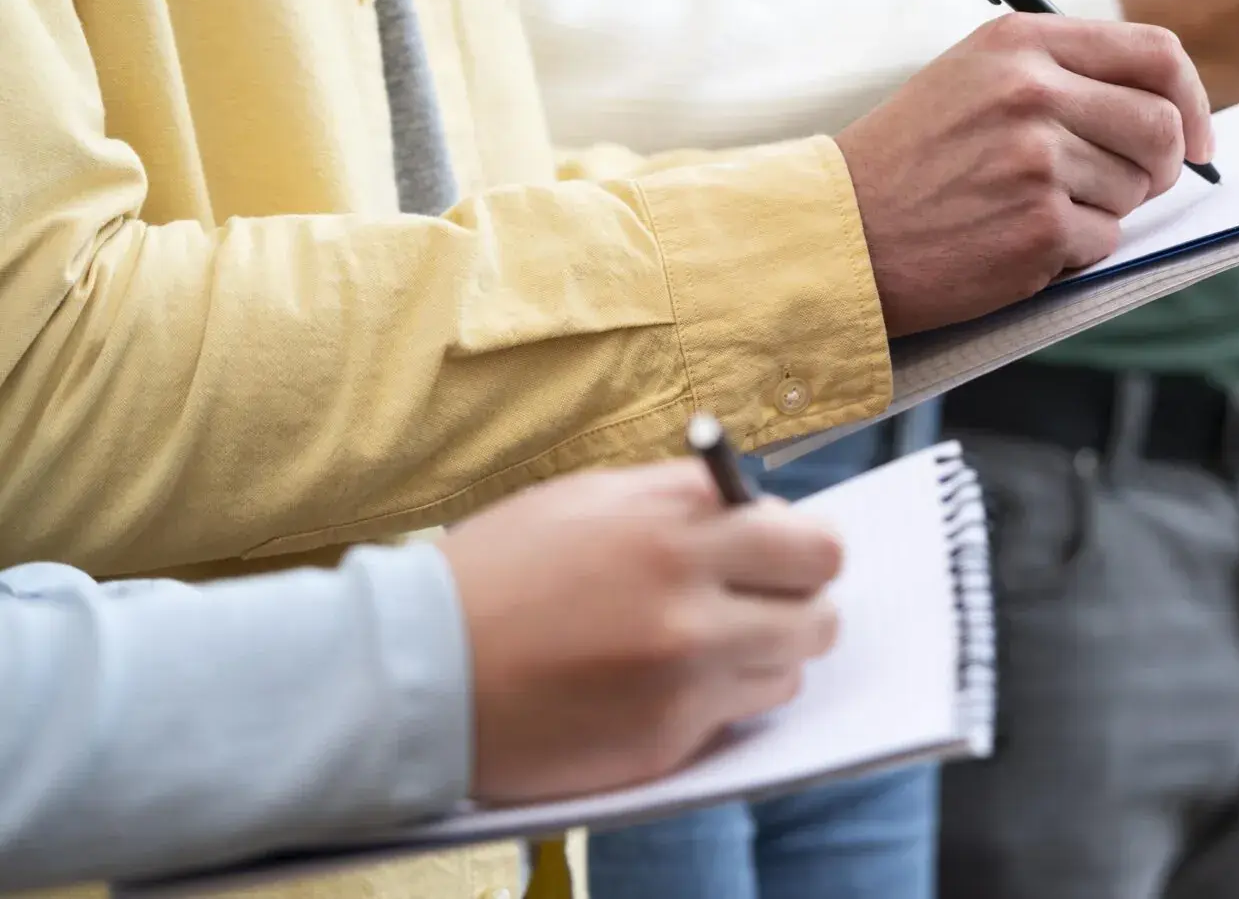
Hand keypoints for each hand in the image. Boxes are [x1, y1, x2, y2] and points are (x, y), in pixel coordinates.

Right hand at [438, 461, 842, 803]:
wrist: (414, 671)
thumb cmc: (499, 573)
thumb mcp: (591, 499)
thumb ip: (685, 499)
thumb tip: (760, 511)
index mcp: (675, 526)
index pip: (811, 542)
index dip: (803, 550)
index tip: (785, 556)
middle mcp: (690, 601)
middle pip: (820, 610)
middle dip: (799, 605)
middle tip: (763, 604)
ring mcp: (681, 678)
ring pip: (790, 669)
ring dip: (763, 658)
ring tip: (704, 646)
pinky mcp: (664, 742)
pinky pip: (738, 718)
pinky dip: (718, 703)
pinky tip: (667, 683)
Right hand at [836, 14, 1212, 335]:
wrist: (839, 233)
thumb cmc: (908, 160)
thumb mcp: (972, 78)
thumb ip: (1061, 74)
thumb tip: (1164, 105)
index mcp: (1020, 43)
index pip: (1155, 53)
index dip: (1193, 99)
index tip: (1199, 137)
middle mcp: (1032, 92)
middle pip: (1161, 126)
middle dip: (1161, 166)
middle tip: (1130, 185)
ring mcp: (1037, 161)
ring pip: (1133, 189)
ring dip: (1101, 211)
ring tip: (1032, 209)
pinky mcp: (1039, 227)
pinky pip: (1103, 240)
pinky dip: (1072, 252)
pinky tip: (1015, 241)